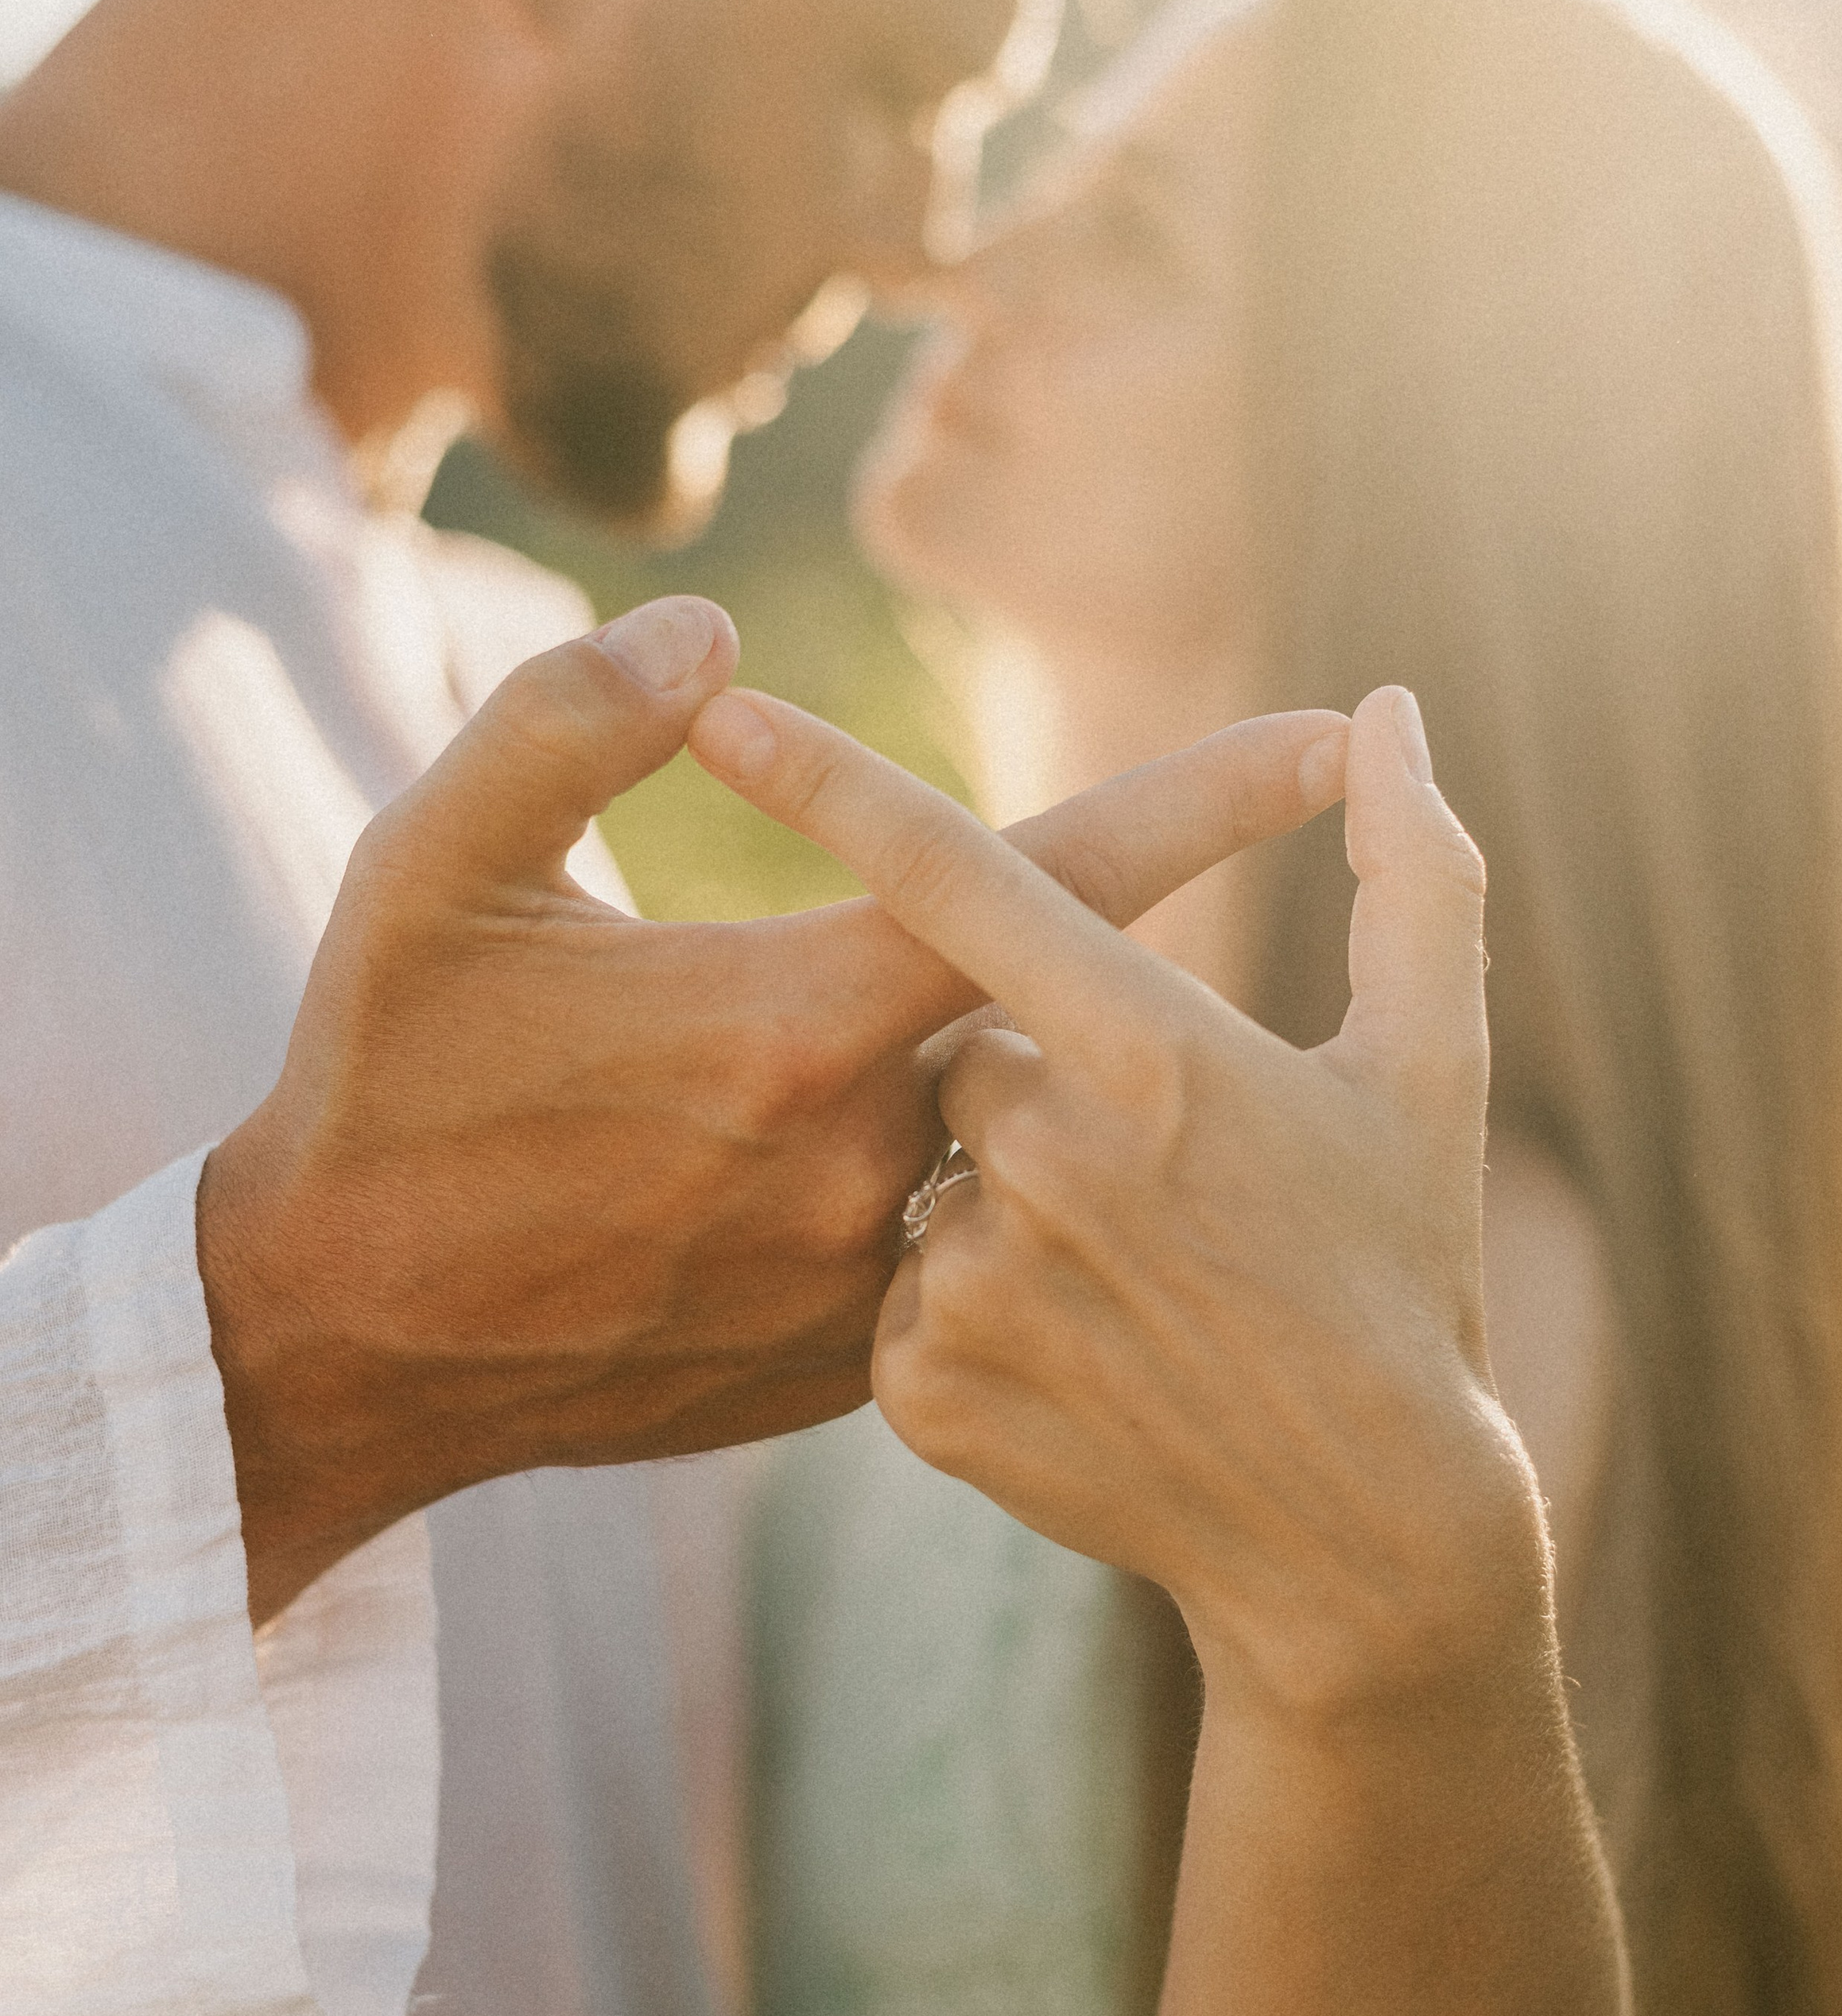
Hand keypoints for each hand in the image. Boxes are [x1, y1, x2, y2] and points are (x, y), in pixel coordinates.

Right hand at [198, 598, 1351, 1620]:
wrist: (335, 1348)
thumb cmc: (380, 1088)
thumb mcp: (425, 873)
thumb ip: (561, 725)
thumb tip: (708, 636)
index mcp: (791, 1021)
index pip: (1053, 884)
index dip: (1206, 799)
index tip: (1331, 740)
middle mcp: (860, 1164)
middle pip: (1042, 1019)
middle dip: (1053, 965)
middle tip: (959, 950)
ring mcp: (859, 1292)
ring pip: (993, 1148)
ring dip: (975, 1091)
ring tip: (847, 1091)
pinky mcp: (837, 1379)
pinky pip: (935, 1253)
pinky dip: (917, 1195)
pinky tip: (799, 1187)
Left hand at [688, 675, 1627, 2015]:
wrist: (1361, 1541)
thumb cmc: (1410, 1279)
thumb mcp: (1436, 1072)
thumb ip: (1416, 872)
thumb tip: (1390, 712)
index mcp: (1156, 1057)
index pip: (961, 881)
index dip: (834, 783)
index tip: (720, 705)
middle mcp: (1048, 1164)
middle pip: (963, 1045)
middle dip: (1034, 1080)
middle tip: (1150, 1173)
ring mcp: (978, 1288)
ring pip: (929, 1170)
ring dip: (1000, 1197)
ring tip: (1125, 1282)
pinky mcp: (924, 1394)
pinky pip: (902, 1285)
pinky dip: (970, 1300)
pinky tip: (1072, 1353)